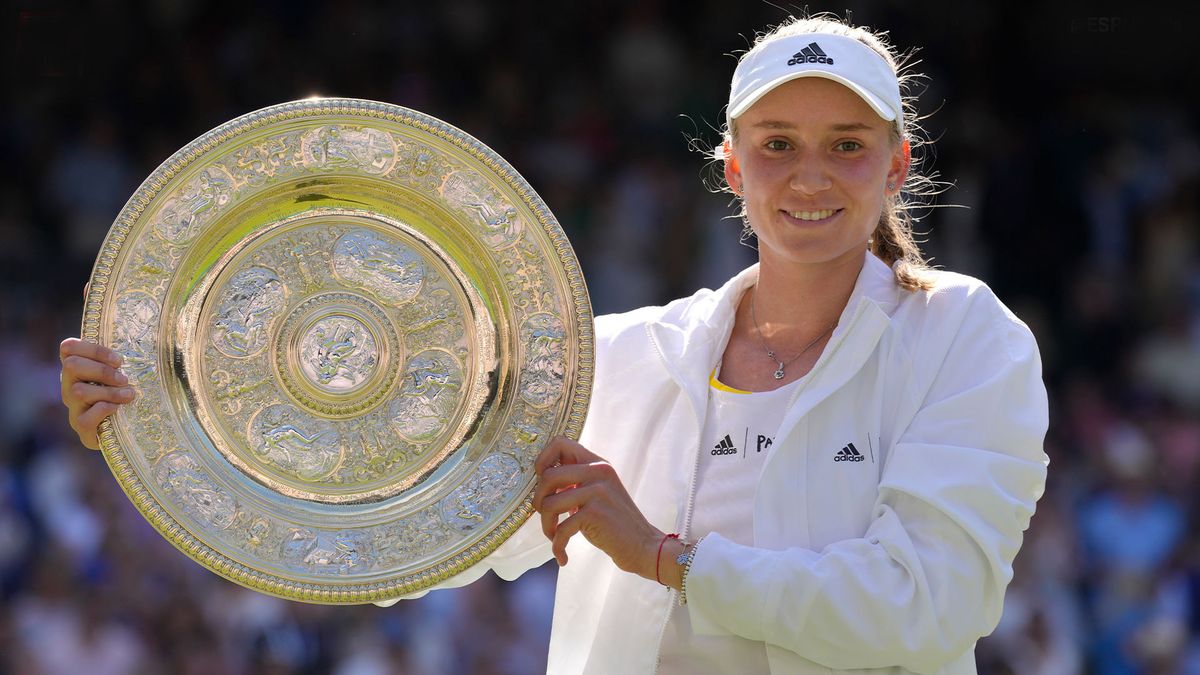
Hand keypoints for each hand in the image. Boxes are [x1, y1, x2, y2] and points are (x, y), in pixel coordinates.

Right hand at [60, 337, 134, 449]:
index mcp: (80, 368)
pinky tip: (118, 409)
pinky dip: (103, 411)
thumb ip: (129, 357)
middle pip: (71, 366)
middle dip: (102, 371)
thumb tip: (163, 340)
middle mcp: (70, 385)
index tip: (119, 360)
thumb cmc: (131, 391)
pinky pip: (85, 419)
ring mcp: (74, 407)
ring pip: (78, 392)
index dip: (92, 349)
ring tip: (129, 395)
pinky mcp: (81, 427)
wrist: (130, 427)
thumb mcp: (129, 371)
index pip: (68, 348)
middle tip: (124, 379)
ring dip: (109, 392)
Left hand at [533, 437, 663, 578]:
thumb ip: (575, 482)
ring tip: (555, 537)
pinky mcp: (595, 513)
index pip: (560, 443)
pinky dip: (557, 545)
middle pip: (548, 476)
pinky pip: (561, 529)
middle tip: (546, 516)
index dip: (543, 461)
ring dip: (546, 526)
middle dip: (538, 500)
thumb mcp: (597, 492)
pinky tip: (562, 555)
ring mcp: (597, 491)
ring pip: (549, 503)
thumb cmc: (614, 522)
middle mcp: (598, 471)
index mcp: (597, 463)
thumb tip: (540, 480)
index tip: (542, 483)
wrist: (642, 545)